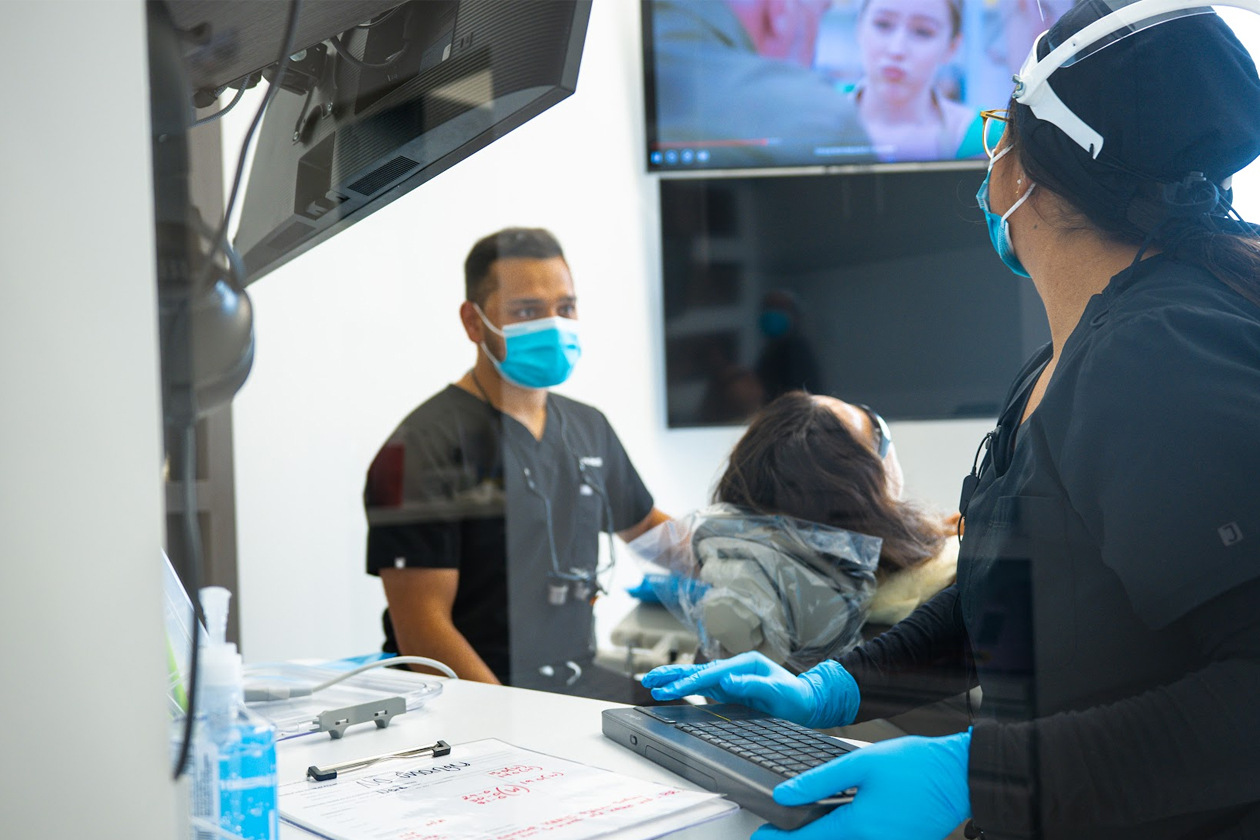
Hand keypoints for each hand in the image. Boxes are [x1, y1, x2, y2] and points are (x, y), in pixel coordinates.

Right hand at [640, 651, 859, 728]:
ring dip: (673, 681)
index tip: (673, 691)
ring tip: (650, 683)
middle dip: (673, 675)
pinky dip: (684, 689)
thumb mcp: (778, 693)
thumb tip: (727, 681)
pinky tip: (668, 691)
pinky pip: (702, 688)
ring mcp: (730, 678)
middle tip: (649, 680)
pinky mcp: (728, 690)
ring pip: (696, 678)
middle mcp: (734, 668)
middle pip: (699, 670)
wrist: (807, 704)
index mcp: (745, 663)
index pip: (713, 673)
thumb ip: (752, 686)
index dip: (691, 682)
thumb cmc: (796, 698)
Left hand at [753, 730, 971, 839]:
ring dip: (826, 839)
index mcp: (859, 826)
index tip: (760, 837)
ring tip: (807, 828)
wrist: (961, 775)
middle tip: (778, 835)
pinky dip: (849, 837)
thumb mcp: (861, 763)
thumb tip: (784, 794)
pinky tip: (843, 825)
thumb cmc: (917, 765)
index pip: (809, 839)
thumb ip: (819, 781)